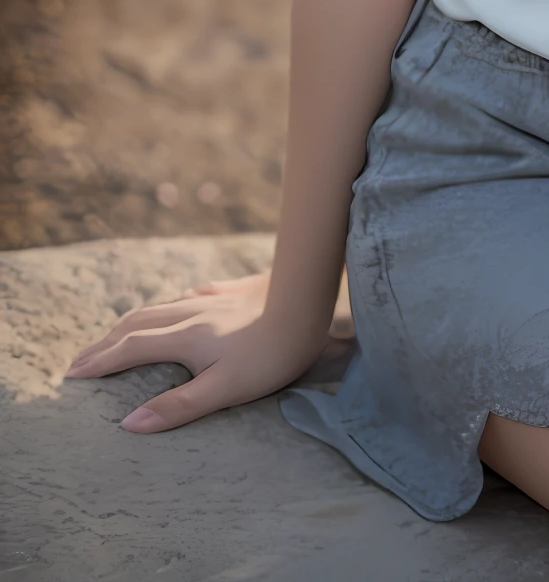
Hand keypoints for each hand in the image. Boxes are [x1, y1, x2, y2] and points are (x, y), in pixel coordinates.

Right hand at [64, 270, 329, 432]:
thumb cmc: (273, 351)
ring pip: (163, 307)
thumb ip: (178, 406)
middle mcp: (193, 312)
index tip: (72, 374)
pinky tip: (185, 298)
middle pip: (139, 324)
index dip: (100, 362)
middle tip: (81, 358)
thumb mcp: (225, 388)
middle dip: (107, 342)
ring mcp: (215, 298)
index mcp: (185, 337)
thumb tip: (128, 423)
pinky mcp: (236, 289)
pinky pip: (196, 294)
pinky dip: (176, 302)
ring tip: (118, 334)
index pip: (131, 349)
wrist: (312, 296)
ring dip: (134, 322)